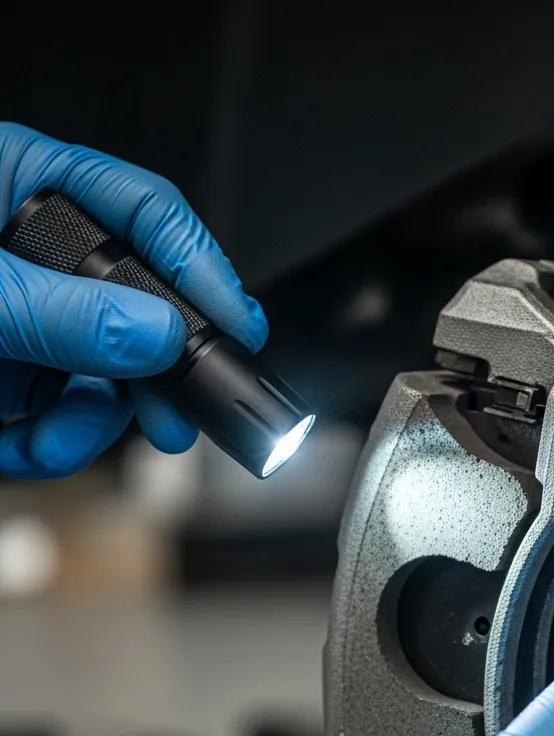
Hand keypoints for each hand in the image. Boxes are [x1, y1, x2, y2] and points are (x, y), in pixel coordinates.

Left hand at [0, 122, 266, 476]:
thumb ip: (55, 312)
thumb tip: (154, 333)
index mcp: (18, 182)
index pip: (145, 210)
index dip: (202, 266)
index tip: (240, 324)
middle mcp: (29, 248)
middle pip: (135, 304)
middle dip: (151, 375)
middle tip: (176, 416)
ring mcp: (21, 311)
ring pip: (101, 370)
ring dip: (90, 423)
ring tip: (56, 443)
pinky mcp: (7, 364)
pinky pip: (56, 406)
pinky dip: (47, 440)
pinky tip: (23, 445)